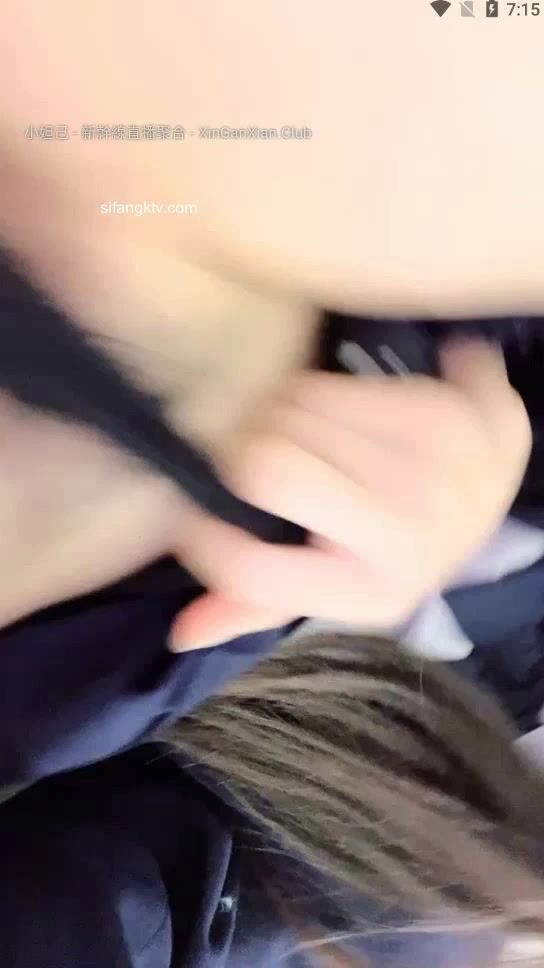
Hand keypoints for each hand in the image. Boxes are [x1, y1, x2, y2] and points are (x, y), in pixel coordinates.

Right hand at [169, 339, 530, 650]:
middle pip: (264, 467)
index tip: (195, 514)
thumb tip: (181, 632)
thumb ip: (257, 606)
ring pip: (289, 414)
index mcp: (369, 592)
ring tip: (288, 435)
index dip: (202, 538)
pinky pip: (322, 387)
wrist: (488, 489)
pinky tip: (323, 411)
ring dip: (267, 418)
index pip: (251, 570)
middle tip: (247, 458)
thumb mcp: (333, 588)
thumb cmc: (393, 545)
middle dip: (235, 456)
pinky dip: (305, 395)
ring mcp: (428, 470)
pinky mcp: (436, 413)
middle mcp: (404, 537)